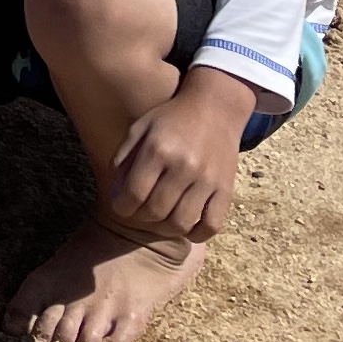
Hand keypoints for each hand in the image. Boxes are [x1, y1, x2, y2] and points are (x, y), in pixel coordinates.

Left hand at [103, 69, 255, 242]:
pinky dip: (197, 234)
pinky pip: (211, 225)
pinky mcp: (226, 189)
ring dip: (165, 228)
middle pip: (155, 211)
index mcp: (158, 149)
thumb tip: (116, 194)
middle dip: (141, 217)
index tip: (121, 205)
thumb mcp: (140, 129)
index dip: (121, 207)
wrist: (214, 107)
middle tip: (139, 211)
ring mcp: (207, 179)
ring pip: (181, 223)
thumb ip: (123, 160)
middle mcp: (184, 166)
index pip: (132, 195)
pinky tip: (186, 226)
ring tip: (160, 218)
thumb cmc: (170, 119)